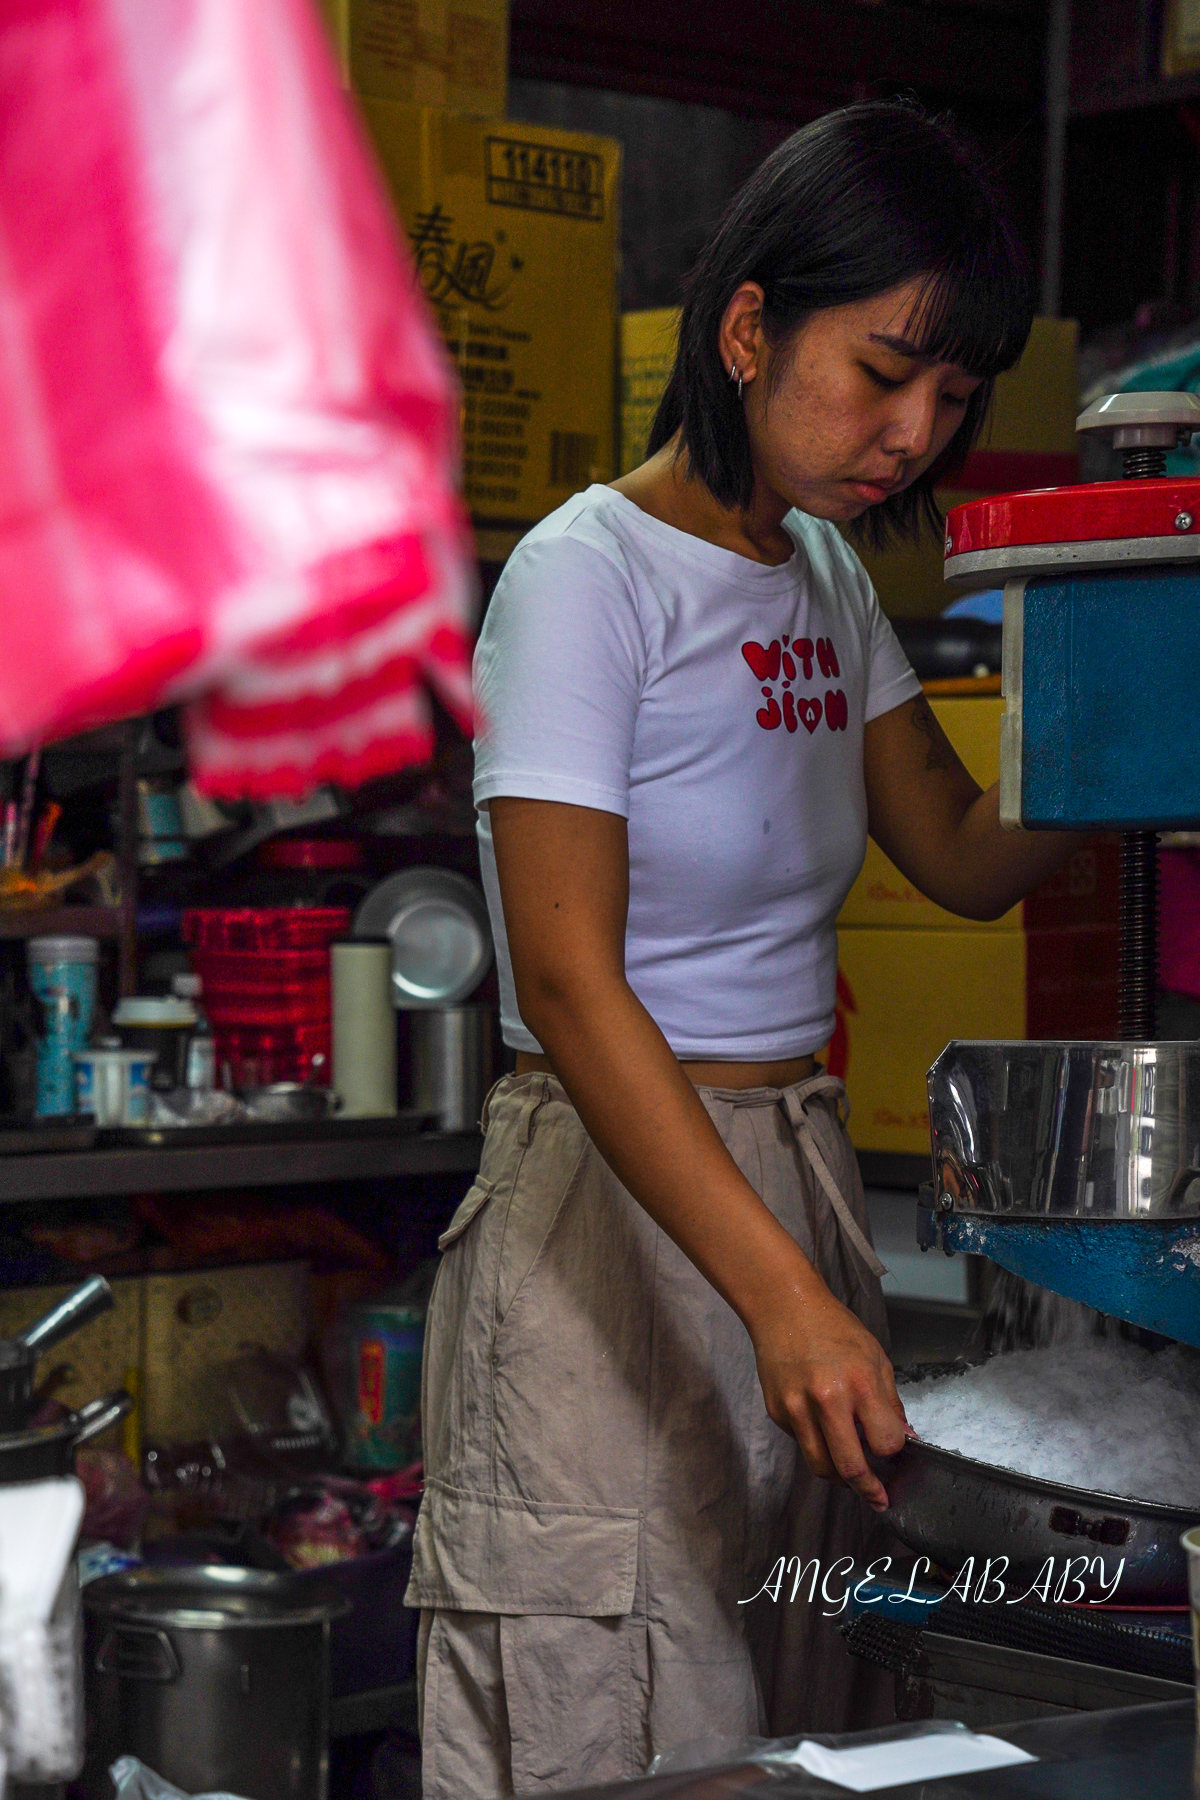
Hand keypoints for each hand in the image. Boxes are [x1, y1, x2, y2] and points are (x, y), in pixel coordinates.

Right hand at [749, 1267, 907, 1511]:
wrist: (783, 1307)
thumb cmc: (834, 1328)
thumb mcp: (875, 1357)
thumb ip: (890, 1402)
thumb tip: (904, 1439)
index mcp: (860, 1383)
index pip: (886, 1442)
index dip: (894, 1451)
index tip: (894, 1452)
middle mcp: (828, 1399)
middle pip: (851, 1468)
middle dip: (870, 1490)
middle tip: (879, 1499)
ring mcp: (797, 1408)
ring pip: (821, 1467)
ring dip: (841, 1478)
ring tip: (851, 1476)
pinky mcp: (777, 1412)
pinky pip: (802, 1444)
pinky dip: (817, 1446)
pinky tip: (823, 1430)